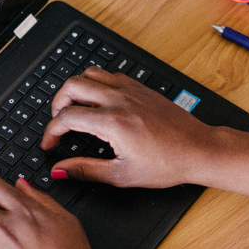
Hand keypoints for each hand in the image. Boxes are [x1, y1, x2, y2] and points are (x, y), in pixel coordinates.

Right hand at [41, 67, 220, 186]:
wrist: (199, 150)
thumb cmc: (167, 164)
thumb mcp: (121, 175)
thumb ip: (85, 170)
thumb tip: (60, 171)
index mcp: (112, 122)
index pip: (66, 117)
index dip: (51, 132)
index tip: (50, 144)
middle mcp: (120, 100)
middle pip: (72, 85)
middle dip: (57, 103)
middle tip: (58, 122)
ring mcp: (132, 90)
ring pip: (90, 73)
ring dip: (76, 89)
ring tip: (75, 108)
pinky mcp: (142, 88)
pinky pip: (110, 75)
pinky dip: (97, 83)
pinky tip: (99, 101)